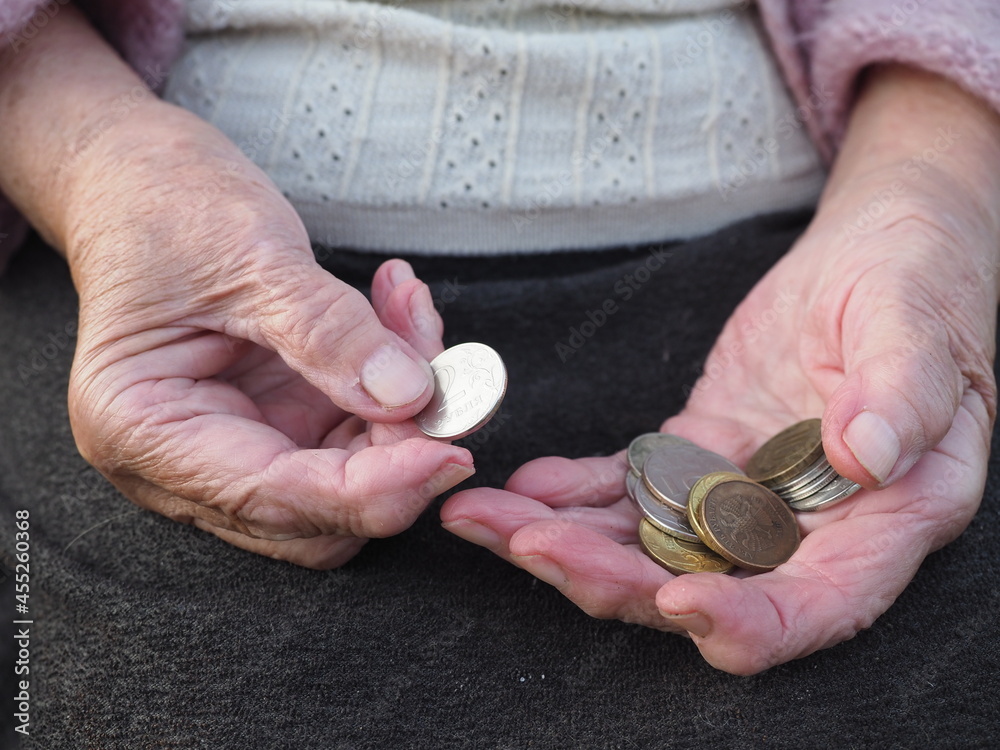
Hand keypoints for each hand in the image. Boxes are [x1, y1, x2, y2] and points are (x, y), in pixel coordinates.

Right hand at [62, 103, 472, 567]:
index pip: (274, 496)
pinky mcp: (277, 422)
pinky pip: (356, 436)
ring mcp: (235, 446)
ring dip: (404, 414)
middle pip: (318, 516)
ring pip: (350, 482)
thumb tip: (410, 395)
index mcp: (144, 430)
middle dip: (397, 456)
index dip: (373, 489)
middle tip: (443, 375)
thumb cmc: (165, 206)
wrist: (140, 176)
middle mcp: (184, 461)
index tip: (450, 453)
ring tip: (410, 312)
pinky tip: (400, 314)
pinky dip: (394, 387)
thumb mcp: (250, 254)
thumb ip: (328, 331)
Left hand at [442, 66, 999, 672]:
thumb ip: (902, 389)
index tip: (675, 598)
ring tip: (483, 517)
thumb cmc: (916, 279)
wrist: (873, 251)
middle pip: (706, 586)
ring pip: (651, 549)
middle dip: (612, 578)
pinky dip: (573, 494)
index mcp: (887, 518)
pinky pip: (632, 492)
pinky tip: (524, 484)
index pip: (819, 604)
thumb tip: (871, 453)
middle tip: (529, 543)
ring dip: (565, 541)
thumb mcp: (917, 322)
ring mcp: (747, 496)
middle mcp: (810, 527)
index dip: (748, 618)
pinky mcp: (703, 458)